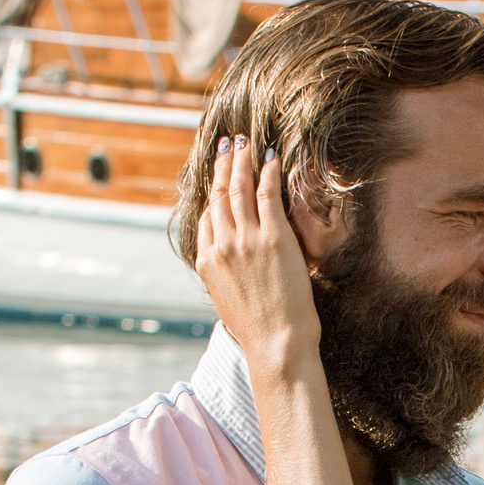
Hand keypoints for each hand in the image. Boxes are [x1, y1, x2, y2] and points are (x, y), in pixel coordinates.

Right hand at [194, 132, 321, 372]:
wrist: (276, 342)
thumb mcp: (228, 301)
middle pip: (219, 195)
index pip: (206, 218)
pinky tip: (270, 157)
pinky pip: (267, 193)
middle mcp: (222, 245)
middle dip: (223, 166)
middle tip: (228, 144)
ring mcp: (246, 239)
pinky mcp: (273, 236)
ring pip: (239, 188)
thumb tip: (229, 266)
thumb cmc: (258, 329)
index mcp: (207, 262)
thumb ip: (224, 275)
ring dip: (242, 161)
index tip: (218, 178)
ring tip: (246, 142)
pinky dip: (267, 172)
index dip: (212, 193)